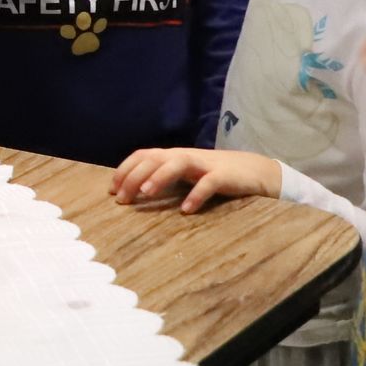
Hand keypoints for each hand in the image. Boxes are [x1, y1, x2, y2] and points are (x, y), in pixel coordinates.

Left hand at [110, 146, 282, 211]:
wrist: (253, 171)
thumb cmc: (213, 175)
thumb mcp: (185, 174)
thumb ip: (164, 178)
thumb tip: (134, 192)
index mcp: (174, 156)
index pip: (143, 155)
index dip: (125, 169)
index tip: (112, 190)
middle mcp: (185, 156)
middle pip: (155, 158)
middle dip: (135, 176)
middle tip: (122, 199)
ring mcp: (204, 164)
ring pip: (177, 163)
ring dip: (160, 177)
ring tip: (146, 194)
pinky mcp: (223, 176)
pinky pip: (208, 183)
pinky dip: (196, 195)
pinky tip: (186, 210)